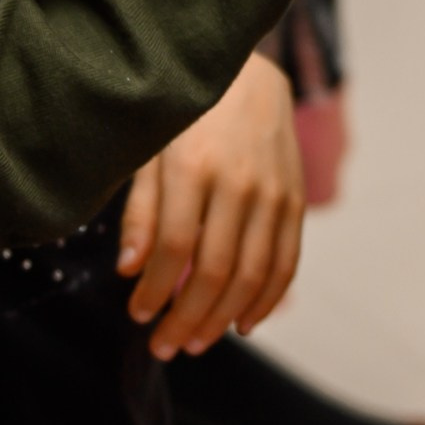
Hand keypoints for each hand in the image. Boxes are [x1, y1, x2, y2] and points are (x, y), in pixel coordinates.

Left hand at [119, 54, 304, 358]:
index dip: (154, 291)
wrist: (249, 78)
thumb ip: (141, 212)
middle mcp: (238, 182)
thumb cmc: (186, 118)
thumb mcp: (150, 153)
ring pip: (253, 274)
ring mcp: (273, 192)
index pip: (174, 248)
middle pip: (216, 270)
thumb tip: (129, 271)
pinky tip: (245, 323)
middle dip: (187, 318)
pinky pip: (287, 261)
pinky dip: (268, 300)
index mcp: (193, 167)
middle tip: (165, 346)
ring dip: (223, 318)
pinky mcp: (295, 200)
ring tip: (197, 342)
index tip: (138, 316)